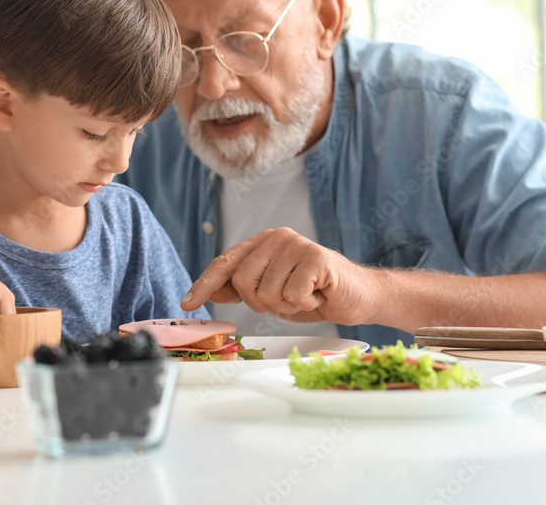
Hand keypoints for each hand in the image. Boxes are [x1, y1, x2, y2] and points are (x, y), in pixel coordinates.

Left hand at [180, 228, 375, 324]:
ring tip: (305, 294)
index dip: (204, 285)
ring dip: (286, 305)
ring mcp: (296, 244)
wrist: (358, 296)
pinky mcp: (316, 257)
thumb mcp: (272, 293)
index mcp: (262, 243)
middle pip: (242, 282)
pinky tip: (318, 294)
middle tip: (287, 298)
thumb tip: (209, 291)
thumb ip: (243, 288)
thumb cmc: (314, 293)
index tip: (187, 304)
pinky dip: (304, 304)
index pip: (225, 263)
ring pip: (266, 293)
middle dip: (261, 302)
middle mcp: (276, 238)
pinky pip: (291, 296)